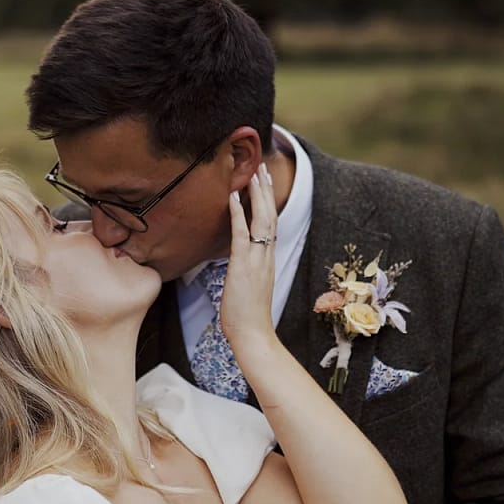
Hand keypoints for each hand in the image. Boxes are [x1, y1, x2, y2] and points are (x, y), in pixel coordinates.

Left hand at [220, 163, 278, 355]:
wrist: (254, 336)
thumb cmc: (248, 318)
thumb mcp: (249, 288)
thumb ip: (249, 272)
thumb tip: (241, 264)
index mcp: (268, 260)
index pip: (271, 224)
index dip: (269, 202)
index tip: (265, 183)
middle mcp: (266, 256)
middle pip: (270, 216)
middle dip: (266, 190)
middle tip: (262, 167)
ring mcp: (257, 260)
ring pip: (261, 220)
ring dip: (256, 194)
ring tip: (252, 173)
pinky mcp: (243, 266)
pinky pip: (241, 234)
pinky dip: (238, 213)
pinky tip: (232, 197)